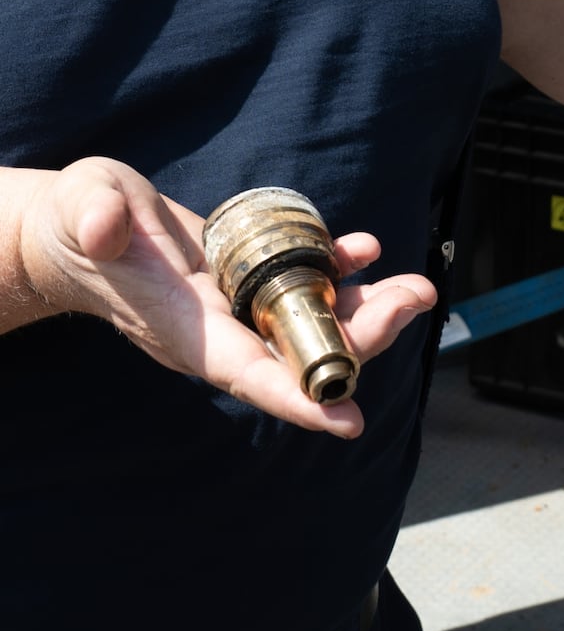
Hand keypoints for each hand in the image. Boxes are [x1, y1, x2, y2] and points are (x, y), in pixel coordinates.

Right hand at [18, 157, 435, 437]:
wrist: (78, 231)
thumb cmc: (78, 223)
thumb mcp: (81, 210)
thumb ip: (93, 216)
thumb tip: (108, 224)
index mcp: (187, 333)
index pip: (251, 376)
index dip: (301, 400)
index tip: (350, 421)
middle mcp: (225, 333)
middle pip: (305, 351)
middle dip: (366, 334)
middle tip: (414, 298)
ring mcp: (242, 313)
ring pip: (318, 325)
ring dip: (372, 309)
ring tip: (417, 286)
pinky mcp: (253, 285)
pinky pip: (308, 289)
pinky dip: (343, 272)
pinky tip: (364, 249)